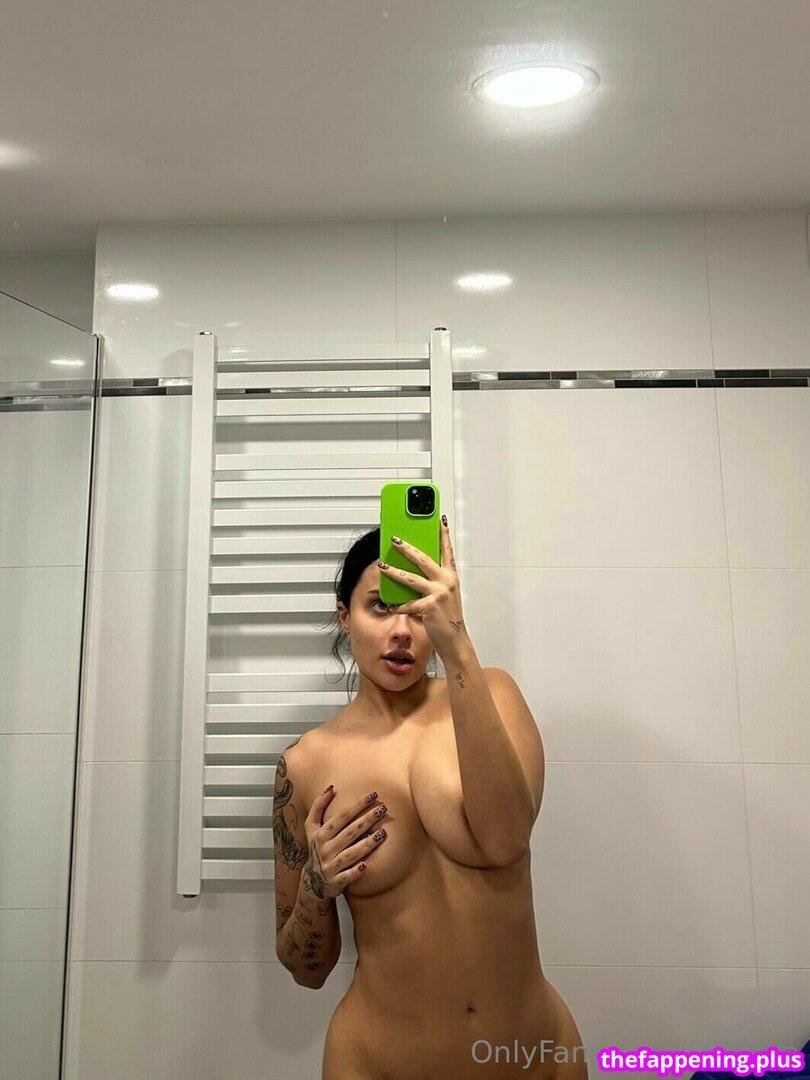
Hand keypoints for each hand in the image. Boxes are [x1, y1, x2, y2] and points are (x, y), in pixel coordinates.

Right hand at [302, 788, 388, 897]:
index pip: (342, 817)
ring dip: (366, 844)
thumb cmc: (317, 847)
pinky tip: (367, 865)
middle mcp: (325, 849)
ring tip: (382, 834)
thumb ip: (318, 806)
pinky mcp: (335, 882)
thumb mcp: (311, 827)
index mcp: (321, 834)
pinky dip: (355, 872)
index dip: (357, 805)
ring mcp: (330, 866)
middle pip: (349, 832)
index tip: (373, 795)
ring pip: (350, 854)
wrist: (312, 881)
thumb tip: (331, 787)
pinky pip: (346, 876)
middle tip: (383, 809)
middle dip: (366, 820)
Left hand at [378, 514, 470, 660]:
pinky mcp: (430, 607)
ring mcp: (438, 593)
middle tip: (394, 538)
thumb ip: (433, 580)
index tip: (440, 519)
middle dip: (407, 548)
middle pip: (423, 559)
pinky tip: (389, 605)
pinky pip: (407, 604)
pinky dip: (397, 605)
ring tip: (382, 566)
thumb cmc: (447, 617)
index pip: (447, 550)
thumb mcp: (444, 594)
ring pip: (410, 578)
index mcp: (451, 576)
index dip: (444, 534)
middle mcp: (446, 581)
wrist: (454, 639)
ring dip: (393, 572)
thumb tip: (413, 569)